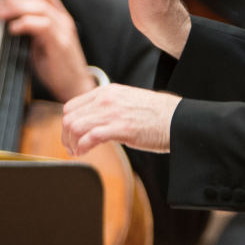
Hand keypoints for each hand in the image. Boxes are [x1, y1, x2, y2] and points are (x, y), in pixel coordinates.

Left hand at [0, 0, 94, 101]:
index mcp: (61, 18)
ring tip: (0, 15)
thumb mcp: (42, 44)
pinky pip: (42, 25)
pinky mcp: (60, 44)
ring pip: (40, 7)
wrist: (75, 87)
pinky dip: (24, 23)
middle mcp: (64, 20)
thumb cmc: (56, 68)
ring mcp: (63, 31)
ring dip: (16, 8)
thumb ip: (31, 30)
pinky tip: (13, 29)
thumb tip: (8, 21)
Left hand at [62, 84, 180, 155]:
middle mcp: (107, 99)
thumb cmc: (157, 115)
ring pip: (75, 127)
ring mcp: (112, 113)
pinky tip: (85, 153)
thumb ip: (110, 107)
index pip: (72, 106)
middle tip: (72, 148)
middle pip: (69, 117)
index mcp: (108, 91)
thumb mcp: (128, 101)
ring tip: (77, 152)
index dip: (67, 123)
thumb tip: (95, 121)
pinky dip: (82, 147)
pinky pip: (90, 137)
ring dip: (72, 143)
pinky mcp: (120, 128)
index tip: (72, 136)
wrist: (178, 119)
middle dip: (66, 136)